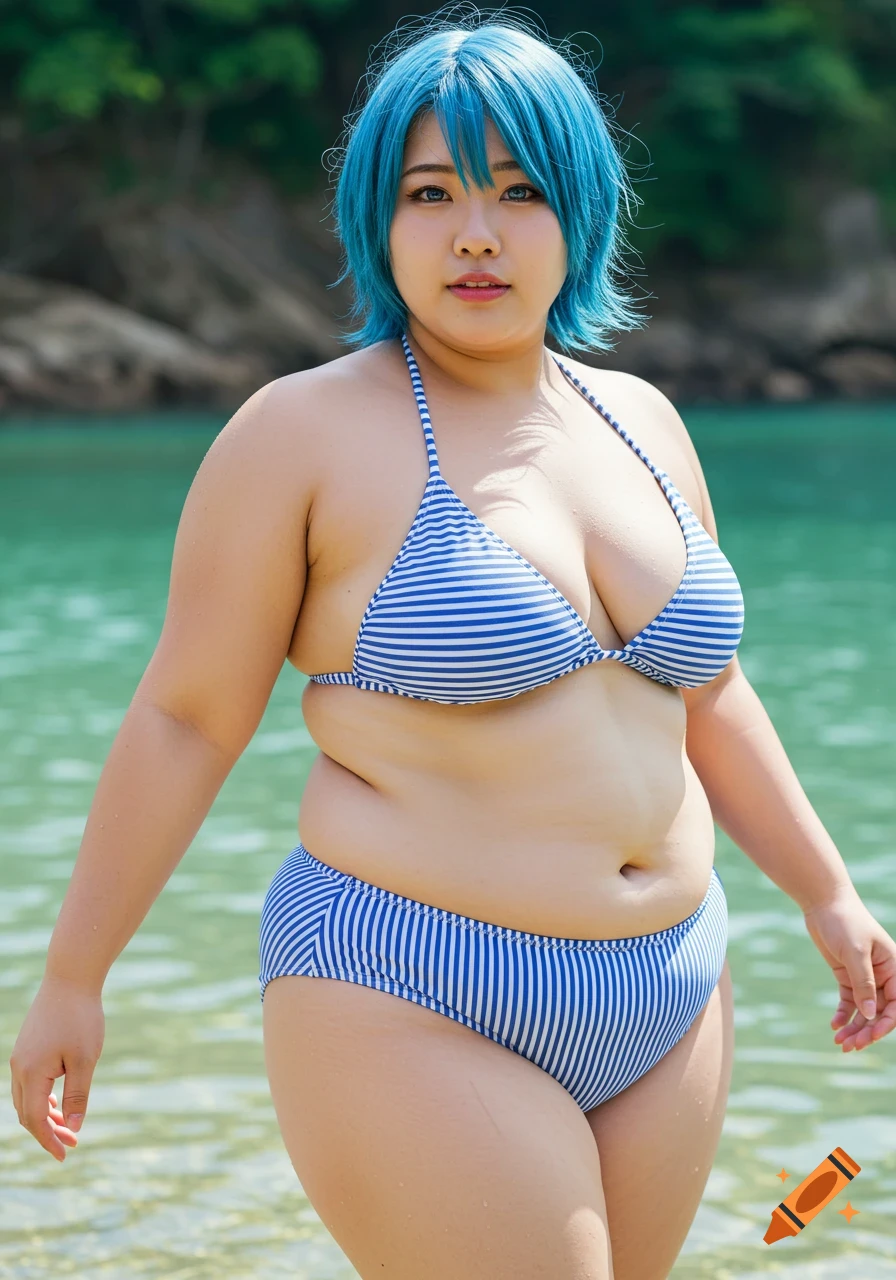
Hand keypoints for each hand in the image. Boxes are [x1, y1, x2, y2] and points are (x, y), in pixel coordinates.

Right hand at [9, 977, 104, 1160]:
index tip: (65, 1156)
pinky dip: (42, 1098)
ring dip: (45, 1115)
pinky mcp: (27, 1047)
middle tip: (73, 1143)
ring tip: (70, 1126)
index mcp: (31, 1073)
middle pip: (27, 1113)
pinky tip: (60, 1101)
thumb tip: (74, 1127)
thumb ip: (78, 1094)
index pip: (35, 1120)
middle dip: (48, 1131)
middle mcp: (19, 1067)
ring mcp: (20, 1056)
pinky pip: (30, 1083)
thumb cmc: (81, 1017)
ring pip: (26, 1099)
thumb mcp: (85, 1059)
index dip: (49, 1141)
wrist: (70, 978)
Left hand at [802, 888, 895, 1052]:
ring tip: (840, 1043)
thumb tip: (871, 1015)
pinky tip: (834, 1025)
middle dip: (867, 1031)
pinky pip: (849, 1001)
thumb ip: (864, 984)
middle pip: (879, 1011)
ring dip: (854, 1027)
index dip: (885, 1024)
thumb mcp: (855, 953)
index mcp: (894, 968)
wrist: (823, 902)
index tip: (870, 1038)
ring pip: (864, 1009)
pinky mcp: (847, 975)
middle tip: (849, 1046)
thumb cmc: (844, 921)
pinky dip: (843, 1014)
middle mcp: (883, 975)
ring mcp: (865, 976)